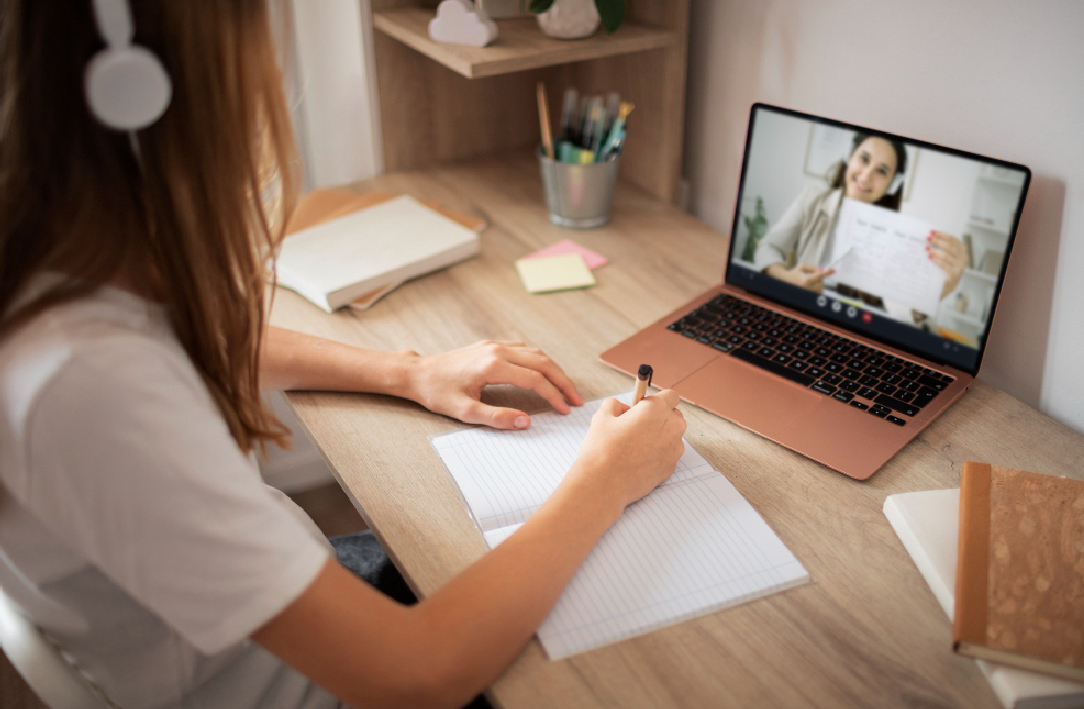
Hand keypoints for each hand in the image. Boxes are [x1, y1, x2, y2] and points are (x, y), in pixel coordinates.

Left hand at [402, 340, 582, 429]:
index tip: (566, 410)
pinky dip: (539, 361)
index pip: (535, 380)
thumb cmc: (437, 393)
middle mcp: (497, 350)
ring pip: (535, 353)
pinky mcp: (490, 345)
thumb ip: (496, 418)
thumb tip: (526, 422)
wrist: (417, 373)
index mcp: (493, 366)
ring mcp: (494, 345)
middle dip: (563, 381)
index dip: (554, 395)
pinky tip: (543, 373)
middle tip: (576, 399)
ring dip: (553, 370)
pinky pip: (523, 349)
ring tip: (564, 388)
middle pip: (543, 362)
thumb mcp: (464, 412)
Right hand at [566, 390, 686, 509]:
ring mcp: (674, 450)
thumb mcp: (603, 416)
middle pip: (674, 416)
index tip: (643, 407)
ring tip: (636, 446)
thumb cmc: (602, 448)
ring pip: (672, 436)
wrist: (603, 484)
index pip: (671, 396)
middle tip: (637, 427)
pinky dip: (658, 455)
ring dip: (660, 437)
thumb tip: (623, 408)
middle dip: (660, 418)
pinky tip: (639, 460)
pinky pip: (668, 455)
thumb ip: (615, 404)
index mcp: (656, 409)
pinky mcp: (671, 468)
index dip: (656, 400)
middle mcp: (672, 427)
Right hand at [767, 262, 834, 292]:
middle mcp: (807, 288)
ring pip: (821, 288)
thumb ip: (813, 267)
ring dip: (820, 283)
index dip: (827, 272)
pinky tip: (813, 286)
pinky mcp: (808, 296)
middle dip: (821, 278)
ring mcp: (808, 293)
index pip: (819, 275)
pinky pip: (818, 293)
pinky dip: (818, 288)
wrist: (785, 281)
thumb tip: (822, 270)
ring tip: (812, 280)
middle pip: (822, 282)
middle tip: (818, 274)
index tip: (833, 270)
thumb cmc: (795, 272)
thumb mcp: (802, 266)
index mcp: (805, 279)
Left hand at [927, 231, 965, 298]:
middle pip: (950, 246)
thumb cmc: (943, 269)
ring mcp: (960, 267)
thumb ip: (941, 248)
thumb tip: (930, 237)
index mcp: (962, 251)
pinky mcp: (954, 275)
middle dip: (938, 241)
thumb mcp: (944, 257)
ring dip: (936, 251)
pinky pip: (945, 265)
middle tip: (927, 238)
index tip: (932, 231)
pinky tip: (929, 257)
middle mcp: (963, 258)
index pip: (953, 239)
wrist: (945, 287)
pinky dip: (936, 260)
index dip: (942, 234)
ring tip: (926, 248)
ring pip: (947, 255)